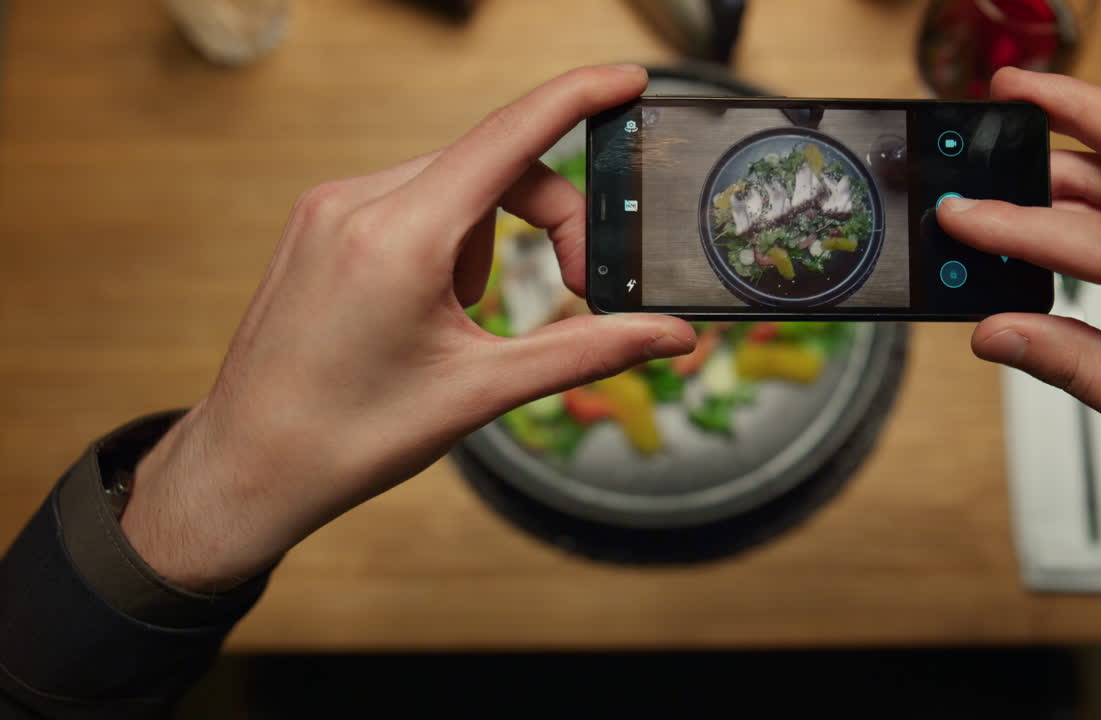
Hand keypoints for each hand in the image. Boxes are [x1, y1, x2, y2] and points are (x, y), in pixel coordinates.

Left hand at [122, 65, 695, 590]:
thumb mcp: (482, 392)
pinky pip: (410, 203)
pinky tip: (429, 309)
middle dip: (551, 216)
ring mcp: (329, 208)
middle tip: (581, 286)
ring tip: (465, 323)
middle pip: (493, 165)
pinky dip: (448, 242)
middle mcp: (357, 202)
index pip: (510, 136)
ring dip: (490, 241)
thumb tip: (671, 338)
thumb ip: (588, 351)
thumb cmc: (350, 437)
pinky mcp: (318, 224)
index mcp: (399, 236)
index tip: (627, 81)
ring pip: (453, 188)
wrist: (248, 468)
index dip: (578, 98)